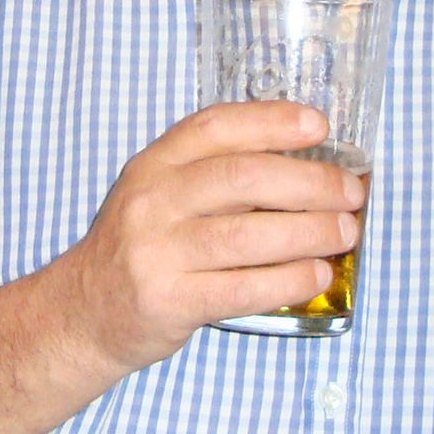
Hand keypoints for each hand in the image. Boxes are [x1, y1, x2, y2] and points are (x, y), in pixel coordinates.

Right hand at [64, 100, 364, 373]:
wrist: (83, 312)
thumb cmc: (142, 247)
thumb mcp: (161, 195)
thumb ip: (215, 176)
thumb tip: (308, 169)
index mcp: (154, 165)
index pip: (215, 127)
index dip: (271, 121)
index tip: (319, 126)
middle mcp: (151, 201)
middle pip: (241, 178)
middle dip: (309, 182)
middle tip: (350, 193)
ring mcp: (156, 252)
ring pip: (245, 235)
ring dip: (308, 231)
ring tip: (345, 232)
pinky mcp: (168, 301)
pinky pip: (240, 289)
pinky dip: (288, 280)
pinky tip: (317, 275)